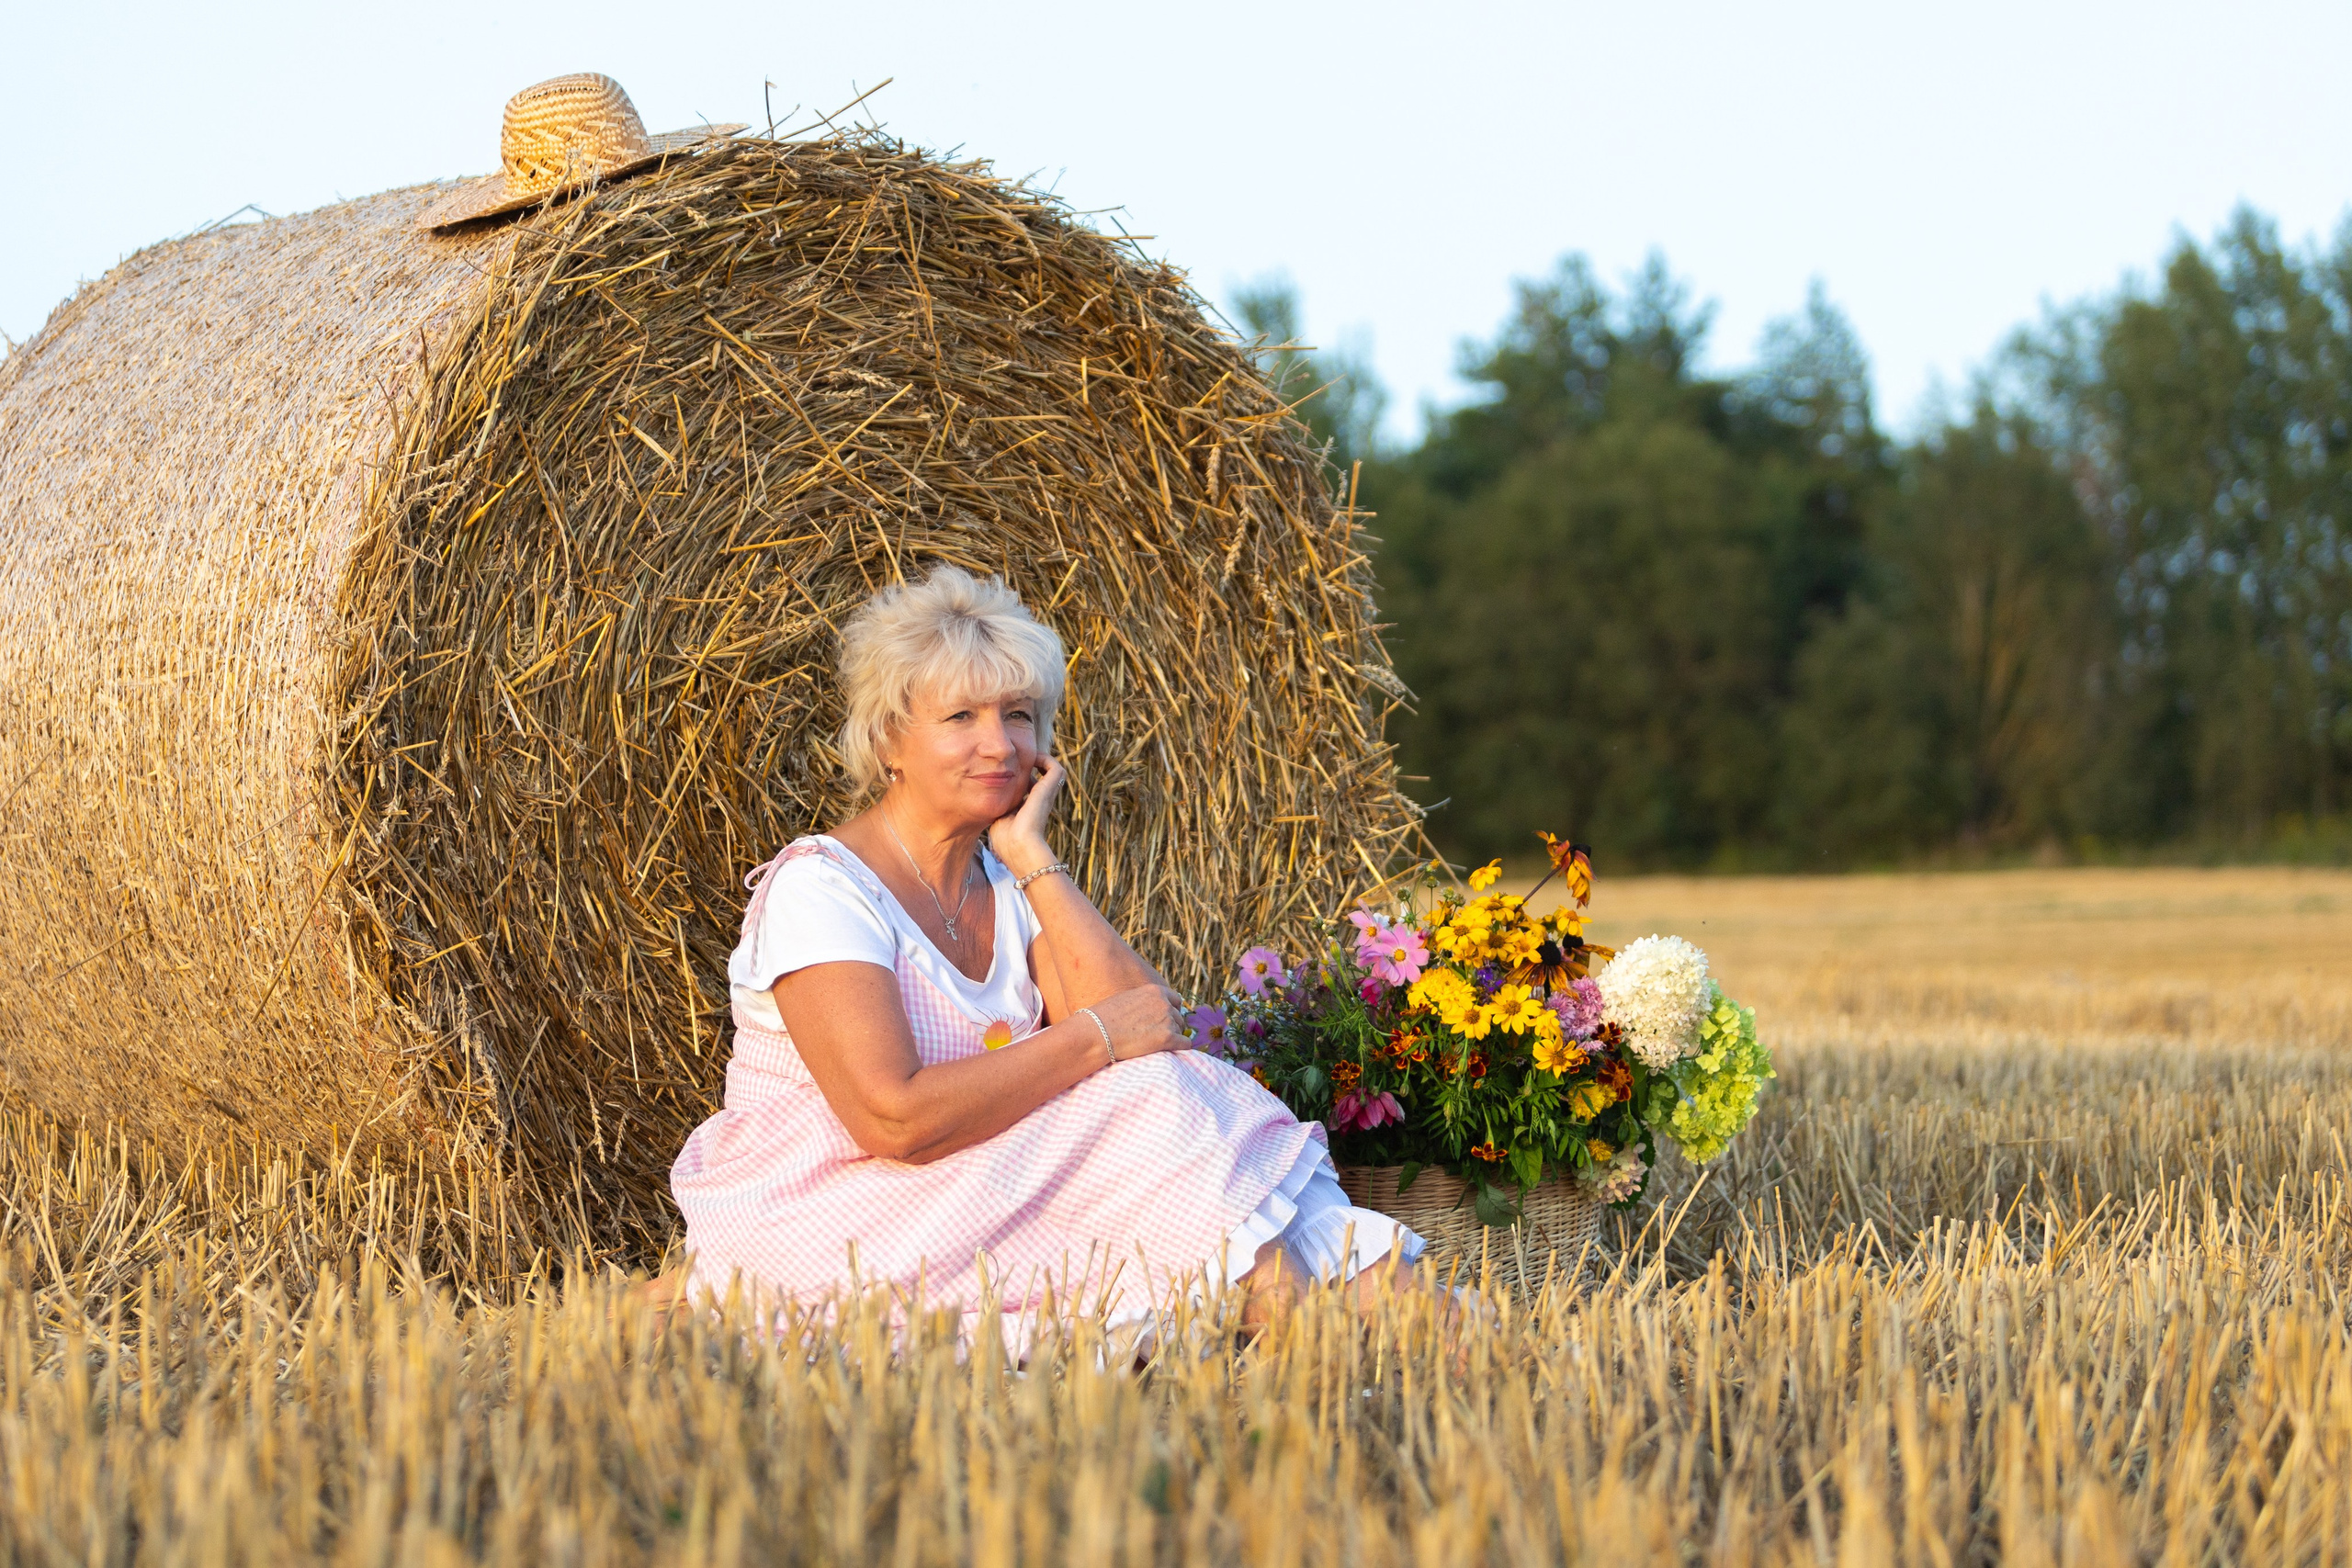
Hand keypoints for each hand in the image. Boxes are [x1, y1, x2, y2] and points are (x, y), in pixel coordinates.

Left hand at [988, 754, 1065, 873]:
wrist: (1019, 846)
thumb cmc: (1007, 841)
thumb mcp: (999, 820)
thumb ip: (999, 809)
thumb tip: (991, 801)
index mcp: (1029, 809)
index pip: (1030, 790)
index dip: (1021, 779)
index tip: (1008, 773)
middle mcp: (1040, 801)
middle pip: (1043, 778)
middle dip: (1033, 766)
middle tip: (1018, 761)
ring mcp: (1046, 795)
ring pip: (1054, 771)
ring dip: (1042, 760)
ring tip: (1027, 757)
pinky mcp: (1049, 789)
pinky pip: (1056, 768)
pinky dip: (1046, 759)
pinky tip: (1031, 759)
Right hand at [1084, 982, 1193, 1061]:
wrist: (1097, 1033)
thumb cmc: (1104, 1018)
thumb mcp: (1126, 999)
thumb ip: (1143, 1002)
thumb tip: (1149, 1011)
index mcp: (1154, 991)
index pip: (1176, 1000)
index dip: (1171, 1011)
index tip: (1164, 1020)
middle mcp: (1164, 1004)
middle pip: (1179, 1017)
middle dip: (1171, 1026)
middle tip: (1157, 1036)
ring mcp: (1167, 1020)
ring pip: (1181, 1031)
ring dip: (1172, 1038)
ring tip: (1154, 1045)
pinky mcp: (1168, 1038)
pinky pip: (1185, 1045)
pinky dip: (1179, 1048)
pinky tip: (1168, 1052)